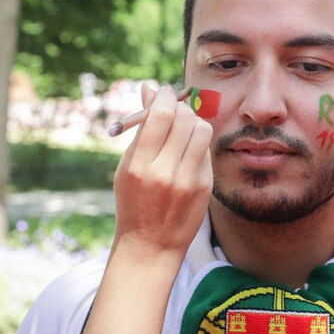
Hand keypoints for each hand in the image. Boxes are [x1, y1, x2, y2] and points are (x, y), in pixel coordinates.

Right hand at [113, 84, 213, 256]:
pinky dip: (197, 144)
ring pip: (202, 129)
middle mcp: (165, 172)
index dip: (164, 97)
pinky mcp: (205, 186)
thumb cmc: (134, 201)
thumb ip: (141, 129)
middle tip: (173, 110)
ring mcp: (189, 180)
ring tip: (182, 130)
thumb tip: (149, 90)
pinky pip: (206, 150)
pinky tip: (187, 152)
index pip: (161, 115)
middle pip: (184, 118)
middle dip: (180, 107)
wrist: (151, 244)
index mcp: (140, 165)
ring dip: (193, 122)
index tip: (162, 95)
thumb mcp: (127, 166)